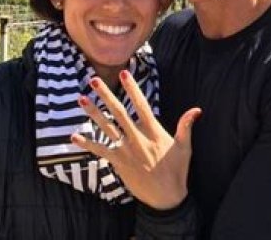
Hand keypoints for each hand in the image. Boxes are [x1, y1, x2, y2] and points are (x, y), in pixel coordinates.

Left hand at [71, 70, 201, 209]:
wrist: (166, 197)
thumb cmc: (177, 171)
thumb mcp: (184, 147)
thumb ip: (186, 126)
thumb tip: (196, 109)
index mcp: (153, 131)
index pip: (141, 105)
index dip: (132, 88)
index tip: (124, 73)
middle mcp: (137, 138)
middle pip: (119, 112)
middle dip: (106, 95)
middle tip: (94, 80)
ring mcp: (126, 150)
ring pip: (106, 127)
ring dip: (93, 113)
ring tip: (81, 99)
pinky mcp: (118, 163)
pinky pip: (100, 151)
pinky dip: (87, 144)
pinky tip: (74, 136)